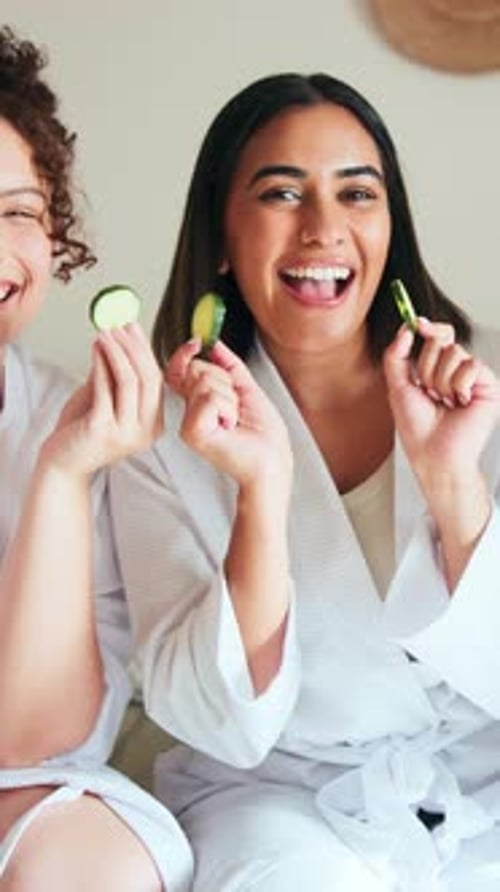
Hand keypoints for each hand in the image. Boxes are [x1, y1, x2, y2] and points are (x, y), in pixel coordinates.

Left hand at [40, 323, 163, 475]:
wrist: (61, 464)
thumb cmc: (80, 433)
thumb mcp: (104, 398)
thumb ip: (114, 374)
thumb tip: (120, 338)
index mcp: (151, 426)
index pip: (156, 381)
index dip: (144, 351)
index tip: (132, 328)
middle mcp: (144, 433)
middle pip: (148, 379)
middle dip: (133, 347)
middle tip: (119, 326)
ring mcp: (126, 433)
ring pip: (130, 381)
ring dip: (117, 352)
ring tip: (105, 333)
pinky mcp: (103, 430)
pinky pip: (106, 389)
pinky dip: (102, 365)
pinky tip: (96, 350)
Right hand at [166, 339, 292, 493]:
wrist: (272, 460)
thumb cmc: (263, 435)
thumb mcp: (247, 389)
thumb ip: (229, 365)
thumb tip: (214, 343)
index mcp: (199, 403)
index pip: (179, 370)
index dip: (185, 354)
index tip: (197, 343)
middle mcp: (190, 412)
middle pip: (197, 369)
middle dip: (226, 382)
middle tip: (236, 409)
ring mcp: (188, 423)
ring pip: (205, 381)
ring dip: (231, 399)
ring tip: (234, 420)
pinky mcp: (192, 432)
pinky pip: (210, 398)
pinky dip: (228, 409)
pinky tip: (230, 427)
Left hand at [384, 319, 499, 478]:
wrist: (434, 455)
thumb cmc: (417, 430)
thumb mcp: (397, 388)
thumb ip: (396, 356)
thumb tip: (406, 329)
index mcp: (436, 371)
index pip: (437, 337)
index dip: (429, 328)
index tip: (418, 323)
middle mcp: (455, 372)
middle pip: (441, 341)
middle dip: (427, 368)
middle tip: (429, 392)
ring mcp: (473, 378)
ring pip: (454, 352)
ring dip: (440, 381)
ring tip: (444, 402)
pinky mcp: (488, 385)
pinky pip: (471, 365)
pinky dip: (459, 385)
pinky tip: (460, 403)